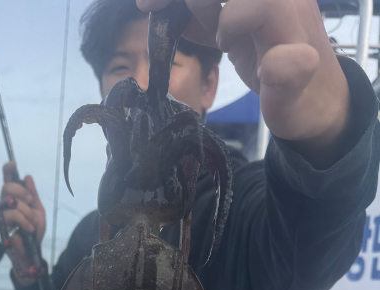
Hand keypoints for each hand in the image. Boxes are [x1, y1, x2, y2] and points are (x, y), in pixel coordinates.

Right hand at [0, 161, 46, 276]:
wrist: (33, 250)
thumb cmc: (34, 230)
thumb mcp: (38, 210)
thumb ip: (33, 194)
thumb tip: (27, 177)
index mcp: (15, 198)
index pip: (8, 180)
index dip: (8, 170)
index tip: (13, 163)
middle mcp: (5, 203)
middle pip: (6, 186)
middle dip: (22, 192)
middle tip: (31, 201)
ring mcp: (1, 214)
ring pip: (12, 202)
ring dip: (26, 211)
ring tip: (32, 223)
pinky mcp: (1, 225)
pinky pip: (13, 215)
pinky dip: (24, 220)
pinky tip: (29, 228)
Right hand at [136, 0, 350, 167]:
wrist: (317, 102)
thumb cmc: (304, 105)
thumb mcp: (295, 100)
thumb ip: (289, 77)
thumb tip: (277, 61)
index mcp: (283, 10)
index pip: (254, 1)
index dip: (231, 17)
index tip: (224, 44)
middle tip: (147, 6)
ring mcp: (253, 3)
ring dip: (179, 0)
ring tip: (147, 8)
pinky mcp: (241, 15)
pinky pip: (208, 5)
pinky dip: (183, 11)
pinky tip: (160, 16)